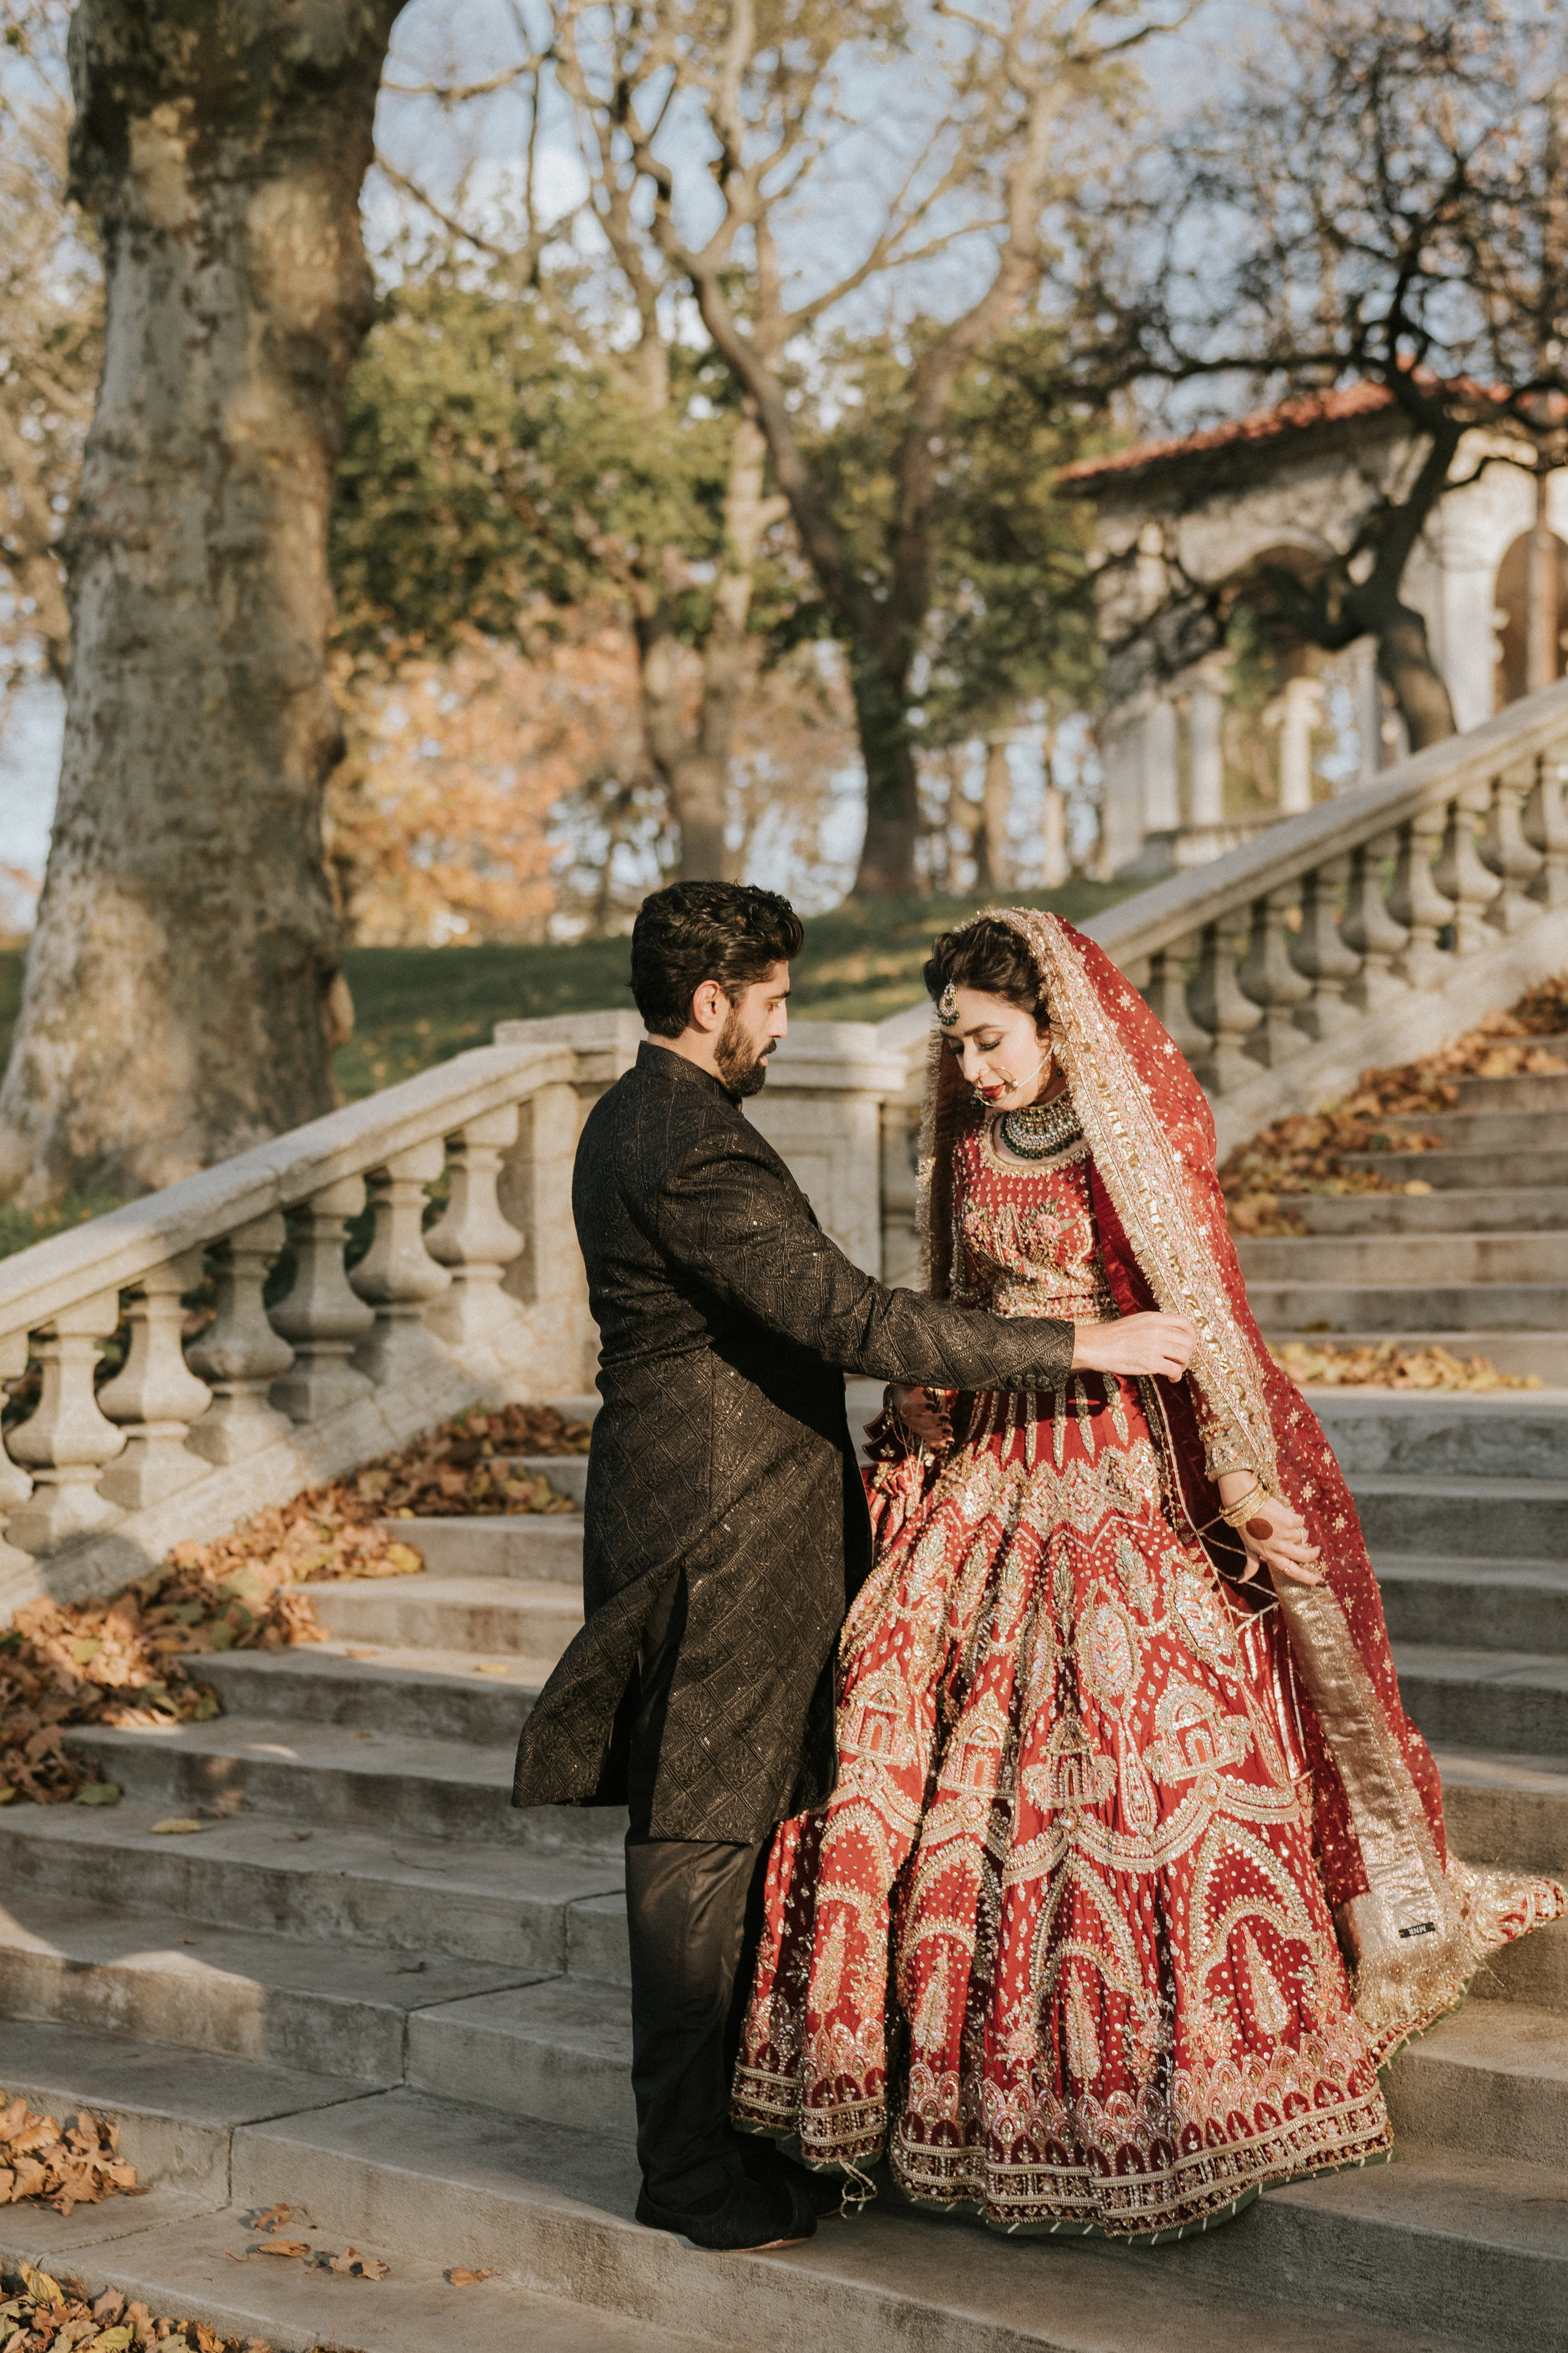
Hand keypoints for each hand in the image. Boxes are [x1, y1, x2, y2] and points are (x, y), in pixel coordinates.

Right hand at [890, 1382, 952, 1449]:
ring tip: (950, 1429)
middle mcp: (908, 1418)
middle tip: (946, 1417)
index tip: (932, 1404)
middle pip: (918, 1423)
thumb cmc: (908, 1386)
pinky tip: (950, 1441)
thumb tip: (925, 1375)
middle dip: (933, 1422)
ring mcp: (916, 1426)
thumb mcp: (910, 1380)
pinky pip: (930, 1440)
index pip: (909, 1408)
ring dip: (938, 1434)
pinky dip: (940, 1442)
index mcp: (902, 1403)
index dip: (920, 1408)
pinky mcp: (923, 1431)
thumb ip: (916, 1379)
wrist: (904, 1397)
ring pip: (925, 1434)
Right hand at [1071, 1313, 1197, 1379]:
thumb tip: (1168, 1336)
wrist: (1094, 1345)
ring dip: (1183, 1365)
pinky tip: (1171, 1378)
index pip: (1185, 1322)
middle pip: (1188, 1340)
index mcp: (1154, 1318)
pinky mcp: (1150, 1362)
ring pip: (1184, 1355)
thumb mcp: (1136, 1322)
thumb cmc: (1111, 1336)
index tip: (1187, 1344)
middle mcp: (1157, 1329)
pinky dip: (1176, 1376)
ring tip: (1175, 1370)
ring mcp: (1154, 1345)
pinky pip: (1174, 1370)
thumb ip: (1153, 1326)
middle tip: (1180, 1361)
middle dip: (1188, 1353)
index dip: (1191, 1335)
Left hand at [1218, 1474, 1322, 1586]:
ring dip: (1297, 1530)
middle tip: (1318, 1550)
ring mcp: (1286, 1534)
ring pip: (1303, 1535)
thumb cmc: (1245, 1526)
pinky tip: (1282, 1514)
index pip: (1294, 1572)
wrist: (1244, 1503)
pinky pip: (1300, 1521)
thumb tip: (1240, 1581)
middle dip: (1314, 1554)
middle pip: (1306, 1556)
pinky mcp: (1290, 1521)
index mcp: (1272, 1556)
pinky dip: (1294, 1517)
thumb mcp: (1248, 1548)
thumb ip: (1251, 1565)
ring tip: (1282, 1523)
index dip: (1310, 1578)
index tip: (1321, 1582)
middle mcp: (1281, 1548)